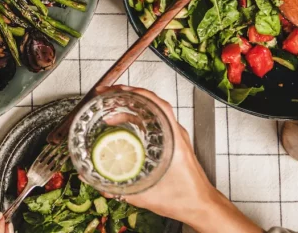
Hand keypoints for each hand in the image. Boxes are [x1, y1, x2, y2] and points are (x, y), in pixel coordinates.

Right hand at [95, 86, 213, 217]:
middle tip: (106, 97)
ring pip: (152, 112)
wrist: (202, 207)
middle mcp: (175, 134)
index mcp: (173, 140)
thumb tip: (95, 182)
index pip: (157, 105)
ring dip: (130, 108)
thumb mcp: (146, 196)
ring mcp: (174, 137)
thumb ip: (118, 190)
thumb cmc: (185, 199)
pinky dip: (136, 119)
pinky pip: (153, 122)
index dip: (136, 93)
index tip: (117, 90)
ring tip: (110, 110)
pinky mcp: (172, 143)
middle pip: (151, 104)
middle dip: (126, 96)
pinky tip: (123, 126)